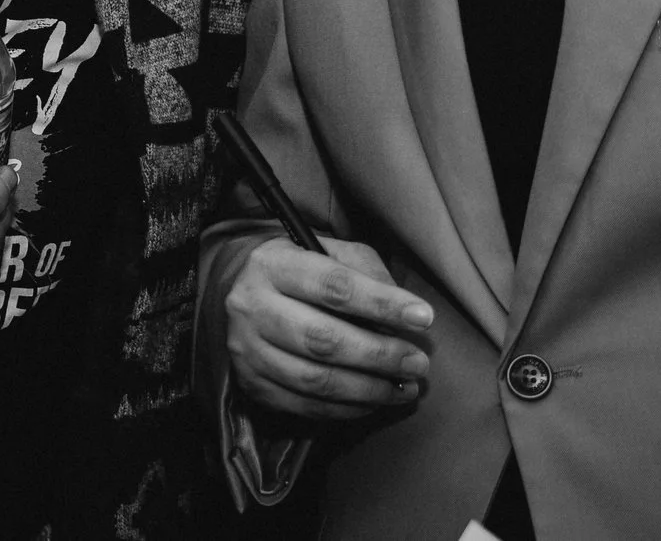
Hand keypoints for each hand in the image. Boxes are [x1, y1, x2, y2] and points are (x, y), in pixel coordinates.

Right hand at [223, 236, 432, 420]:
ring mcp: (247, 350)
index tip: (423, 318)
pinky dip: (347, 409)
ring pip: (315, 380)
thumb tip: (403, 316)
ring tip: (405, 388)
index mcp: (272, 265)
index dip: (382, 304)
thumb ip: (366, 273)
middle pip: (323, 339)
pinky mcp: (251, 384)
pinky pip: (305, 406)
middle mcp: (252, 307)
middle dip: (380, 355)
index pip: (333, 286)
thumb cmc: (299, 269)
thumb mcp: (330, 251)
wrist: (238, 291)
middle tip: (418, 363)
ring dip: (369, 389)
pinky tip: (375, 401)